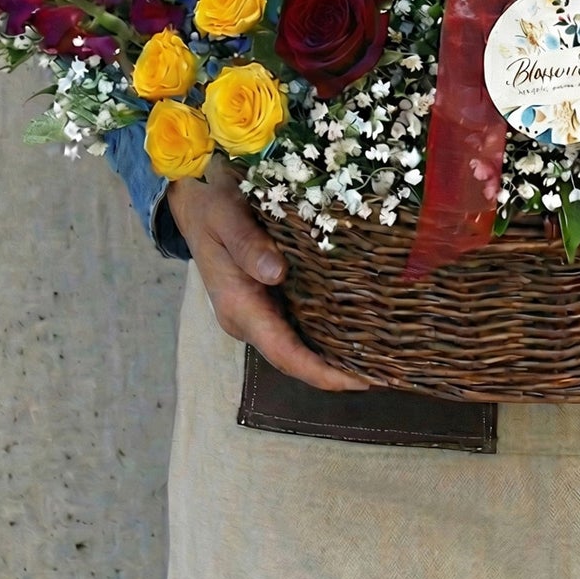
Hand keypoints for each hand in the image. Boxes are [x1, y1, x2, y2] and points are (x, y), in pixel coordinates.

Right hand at [167, 173, 368, 391]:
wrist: (194, 197)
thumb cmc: (210, 205)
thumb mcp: (225, 216)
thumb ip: (248, 245)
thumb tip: (276, 273)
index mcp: (237, 304)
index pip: (282, 351)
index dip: (319, 371)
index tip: (356, 381)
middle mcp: (247, 316)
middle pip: (294, 356)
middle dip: (335, 370)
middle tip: (385, 373)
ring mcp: (256, 309)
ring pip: (298, 343)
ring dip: (334, 355)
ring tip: (379, 358)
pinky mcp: (265, 297)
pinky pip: (298, 323)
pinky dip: (327, 331)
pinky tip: (358, 327)